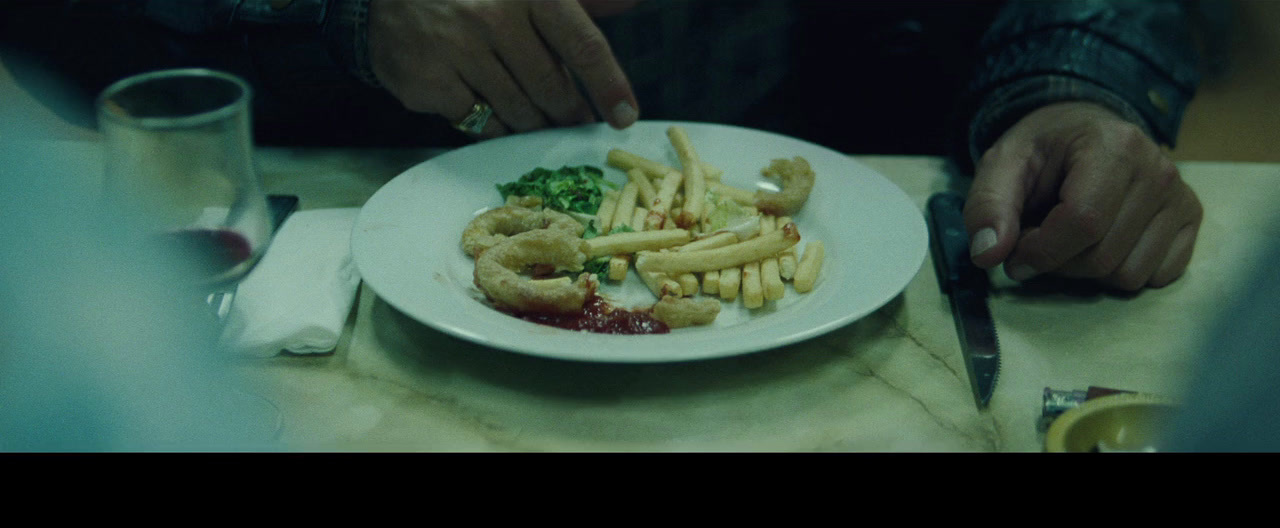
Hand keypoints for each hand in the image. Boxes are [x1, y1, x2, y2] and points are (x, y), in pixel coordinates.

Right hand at [367, 0, 639, 137]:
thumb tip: (630, 4)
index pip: (583, 46)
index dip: (609, 86)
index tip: (625, 116)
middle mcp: (493, 18)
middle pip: (553, 88)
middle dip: (570, 113)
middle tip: (575, 122)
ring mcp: (457, 51)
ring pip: (518, 111)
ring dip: (535, 123)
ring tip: (538, 120)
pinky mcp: (428, 81)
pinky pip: (479, 124)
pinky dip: (494, 126)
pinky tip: (496, 114)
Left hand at [963, 102, 1202, 290]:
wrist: (1085, 130)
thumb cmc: (1044, 149)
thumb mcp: (1002, 164)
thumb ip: (988, 206)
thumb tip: (987, 255)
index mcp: (1115, 147)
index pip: (1083, 223)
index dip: (1041, 252)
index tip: (1014, 254)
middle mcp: (1159, 171)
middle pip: (1102, 257)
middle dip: (1057, 263)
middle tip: (1038, 240)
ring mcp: (1181, 197)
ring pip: (1128, 275)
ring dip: (1086, 272)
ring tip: (1069, 239)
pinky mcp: (1191, 219)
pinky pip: (1157, 277)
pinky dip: (1121, 272)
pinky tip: (1102, 244)